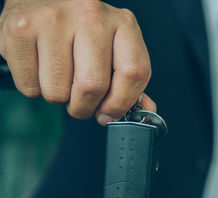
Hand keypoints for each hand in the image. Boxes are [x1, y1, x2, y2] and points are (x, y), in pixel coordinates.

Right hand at [0, 0, 155, 124]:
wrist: (42, 0)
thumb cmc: (83, 30)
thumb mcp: (115, 46)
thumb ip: (130, 78)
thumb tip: (146, 110)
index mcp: (123, 23)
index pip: (134, 73)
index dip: (121, 104)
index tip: (108, 114)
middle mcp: (91, 15)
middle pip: (93, 87)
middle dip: (85, 108)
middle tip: (80, 103)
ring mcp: (54, 20)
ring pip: (58, 93)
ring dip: (59, 99)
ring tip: (60, 79)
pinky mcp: (21, 29)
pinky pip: (30, 87)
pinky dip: (35, 90)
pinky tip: (41, 69)